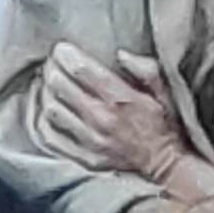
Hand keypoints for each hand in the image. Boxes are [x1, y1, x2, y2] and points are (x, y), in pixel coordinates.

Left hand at [37, 41, 189, 181]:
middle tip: (52, 63)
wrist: (169, 164)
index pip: (80, 70)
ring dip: (46, 93)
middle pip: (60, 86)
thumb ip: (145, 69)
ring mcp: (91, 141)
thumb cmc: (167, 124)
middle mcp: (101, 119)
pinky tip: (49, 111)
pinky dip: (45, 122)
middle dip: (51, 69)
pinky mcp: (85, 158)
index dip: (65, 55)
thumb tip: (121, 54)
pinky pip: (52, 138)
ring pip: (52, 110)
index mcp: (119, 99)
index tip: (60, 48)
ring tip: (48, 84)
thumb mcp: (166, 91)